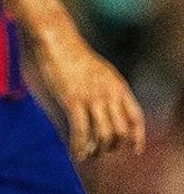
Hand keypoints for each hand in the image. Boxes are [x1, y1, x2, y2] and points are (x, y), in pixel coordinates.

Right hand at [36, 35, 144, 160]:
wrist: (56, 39)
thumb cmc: (72, 53)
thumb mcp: (100, 70)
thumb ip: (107, 88)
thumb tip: (106, 107)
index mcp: (117, 86)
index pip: (136, 118)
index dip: (138, 138)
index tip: (134, 150)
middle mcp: (108, 94)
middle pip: (120, 132)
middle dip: (111, 146)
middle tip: (99, 150)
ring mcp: (91, 98)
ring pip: (102, 136)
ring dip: (95, 151)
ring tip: (86, 154)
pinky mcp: (72, 100)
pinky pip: (80, 132)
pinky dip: (79, 147)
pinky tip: (74, 153)